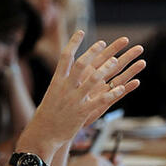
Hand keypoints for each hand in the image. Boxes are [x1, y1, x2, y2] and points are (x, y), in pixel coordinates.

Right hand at [22, 32, 144, 151]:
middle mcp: (66, 88)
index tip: (81, 32)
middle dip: (93, 52)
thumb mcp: (52, 94)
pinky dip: (112, 92)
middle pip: (81, 64)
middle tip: (104, 42)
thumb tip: (66, 70)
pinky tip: (122, 86)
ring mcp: (75, 100)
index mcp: (57, 81)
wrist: (43, 134)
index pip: (65, 57)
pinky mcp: (83, 112)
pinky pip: (100, 100)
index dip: (73, 43)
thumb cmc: (47, 115)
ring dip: (106, 69)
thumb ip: (61, 82)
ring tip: (116, 61)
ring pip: (93, 80)